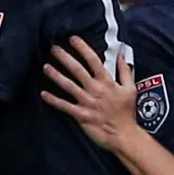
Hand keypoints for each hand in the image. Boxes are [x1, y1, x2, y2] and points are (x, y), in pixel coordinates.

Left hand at [40, 37, 137, 151]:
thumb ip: (125, 71)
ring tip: (45, 67)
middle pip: (77, 69)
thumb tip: (123, 55)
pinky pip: (65, 106)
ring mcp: (87, 102)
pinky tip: (43, 94)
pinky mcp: (81, 115)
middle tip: (53, 48)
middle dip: (64, 57)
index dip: (82, 48)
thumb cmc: (127, 113)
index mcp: (107, 82)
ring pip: (69, 85)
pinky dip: (54, 100)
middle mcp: (95, 90)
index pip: (93, 60)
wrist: (124, 135)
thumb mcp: (130, 88)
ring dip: (56, 75)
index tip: (73, 39)